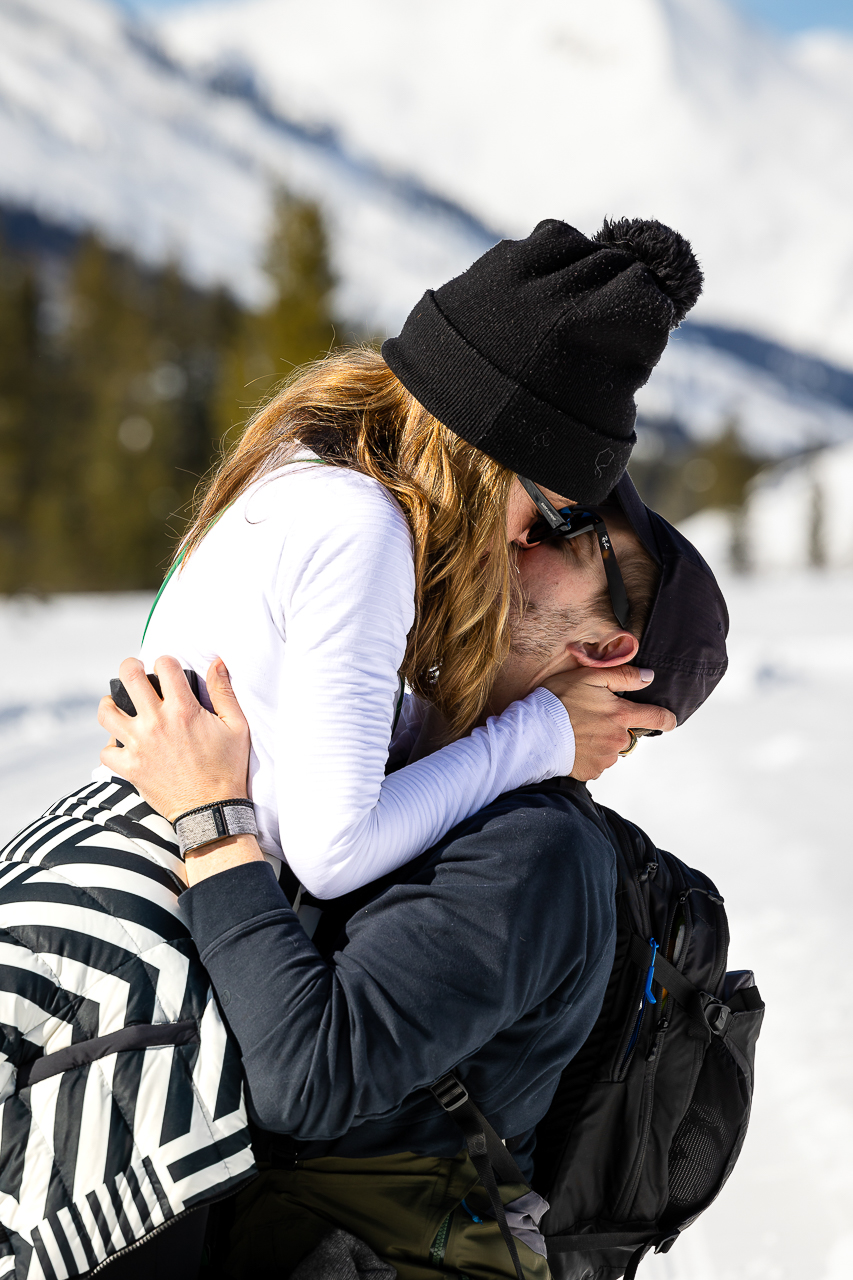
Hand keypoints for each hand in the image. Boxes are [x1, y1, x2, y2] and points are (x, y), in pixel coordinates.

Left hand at [99, 655, 251, 822]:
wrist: (212, 810)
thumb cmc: (227, 769)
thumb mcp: (237, 726)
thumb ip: (224, 692)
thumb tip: (216, 663)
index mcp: (183, 710)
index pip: (164, 666)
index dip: (166, 662)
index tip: (168, 670)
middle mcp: (156, 723)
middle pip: (128, 678)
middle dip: (130, 668)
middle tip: (134, 672)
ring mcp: (139, 745)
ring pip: (106, 713)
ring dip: (111, 705)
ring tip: (118, 706)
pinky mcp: (129, 768)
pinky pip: (106, 751)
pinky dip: (111, 746)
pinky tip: (122, 744)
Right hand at [542, 666, 675, 780]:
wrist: (533, 732)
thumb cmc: (558, 700)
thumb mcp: (589, 677)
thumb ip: (623, 676)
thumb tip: (649, 677)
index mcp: (621, 715)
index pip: (658, 718)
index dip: (666, 718)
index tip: (668, 720)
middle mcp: (618, 739)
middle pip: (630, 734)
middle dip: (617, 727)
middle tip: (593, 718)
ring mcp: (605, 758)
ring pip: (613, 749)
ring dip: (602, 742)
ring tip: (579, 731)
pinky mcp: (592, 771)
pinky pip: (598, 763)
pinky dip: (590, 755)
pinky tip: (574, 745)